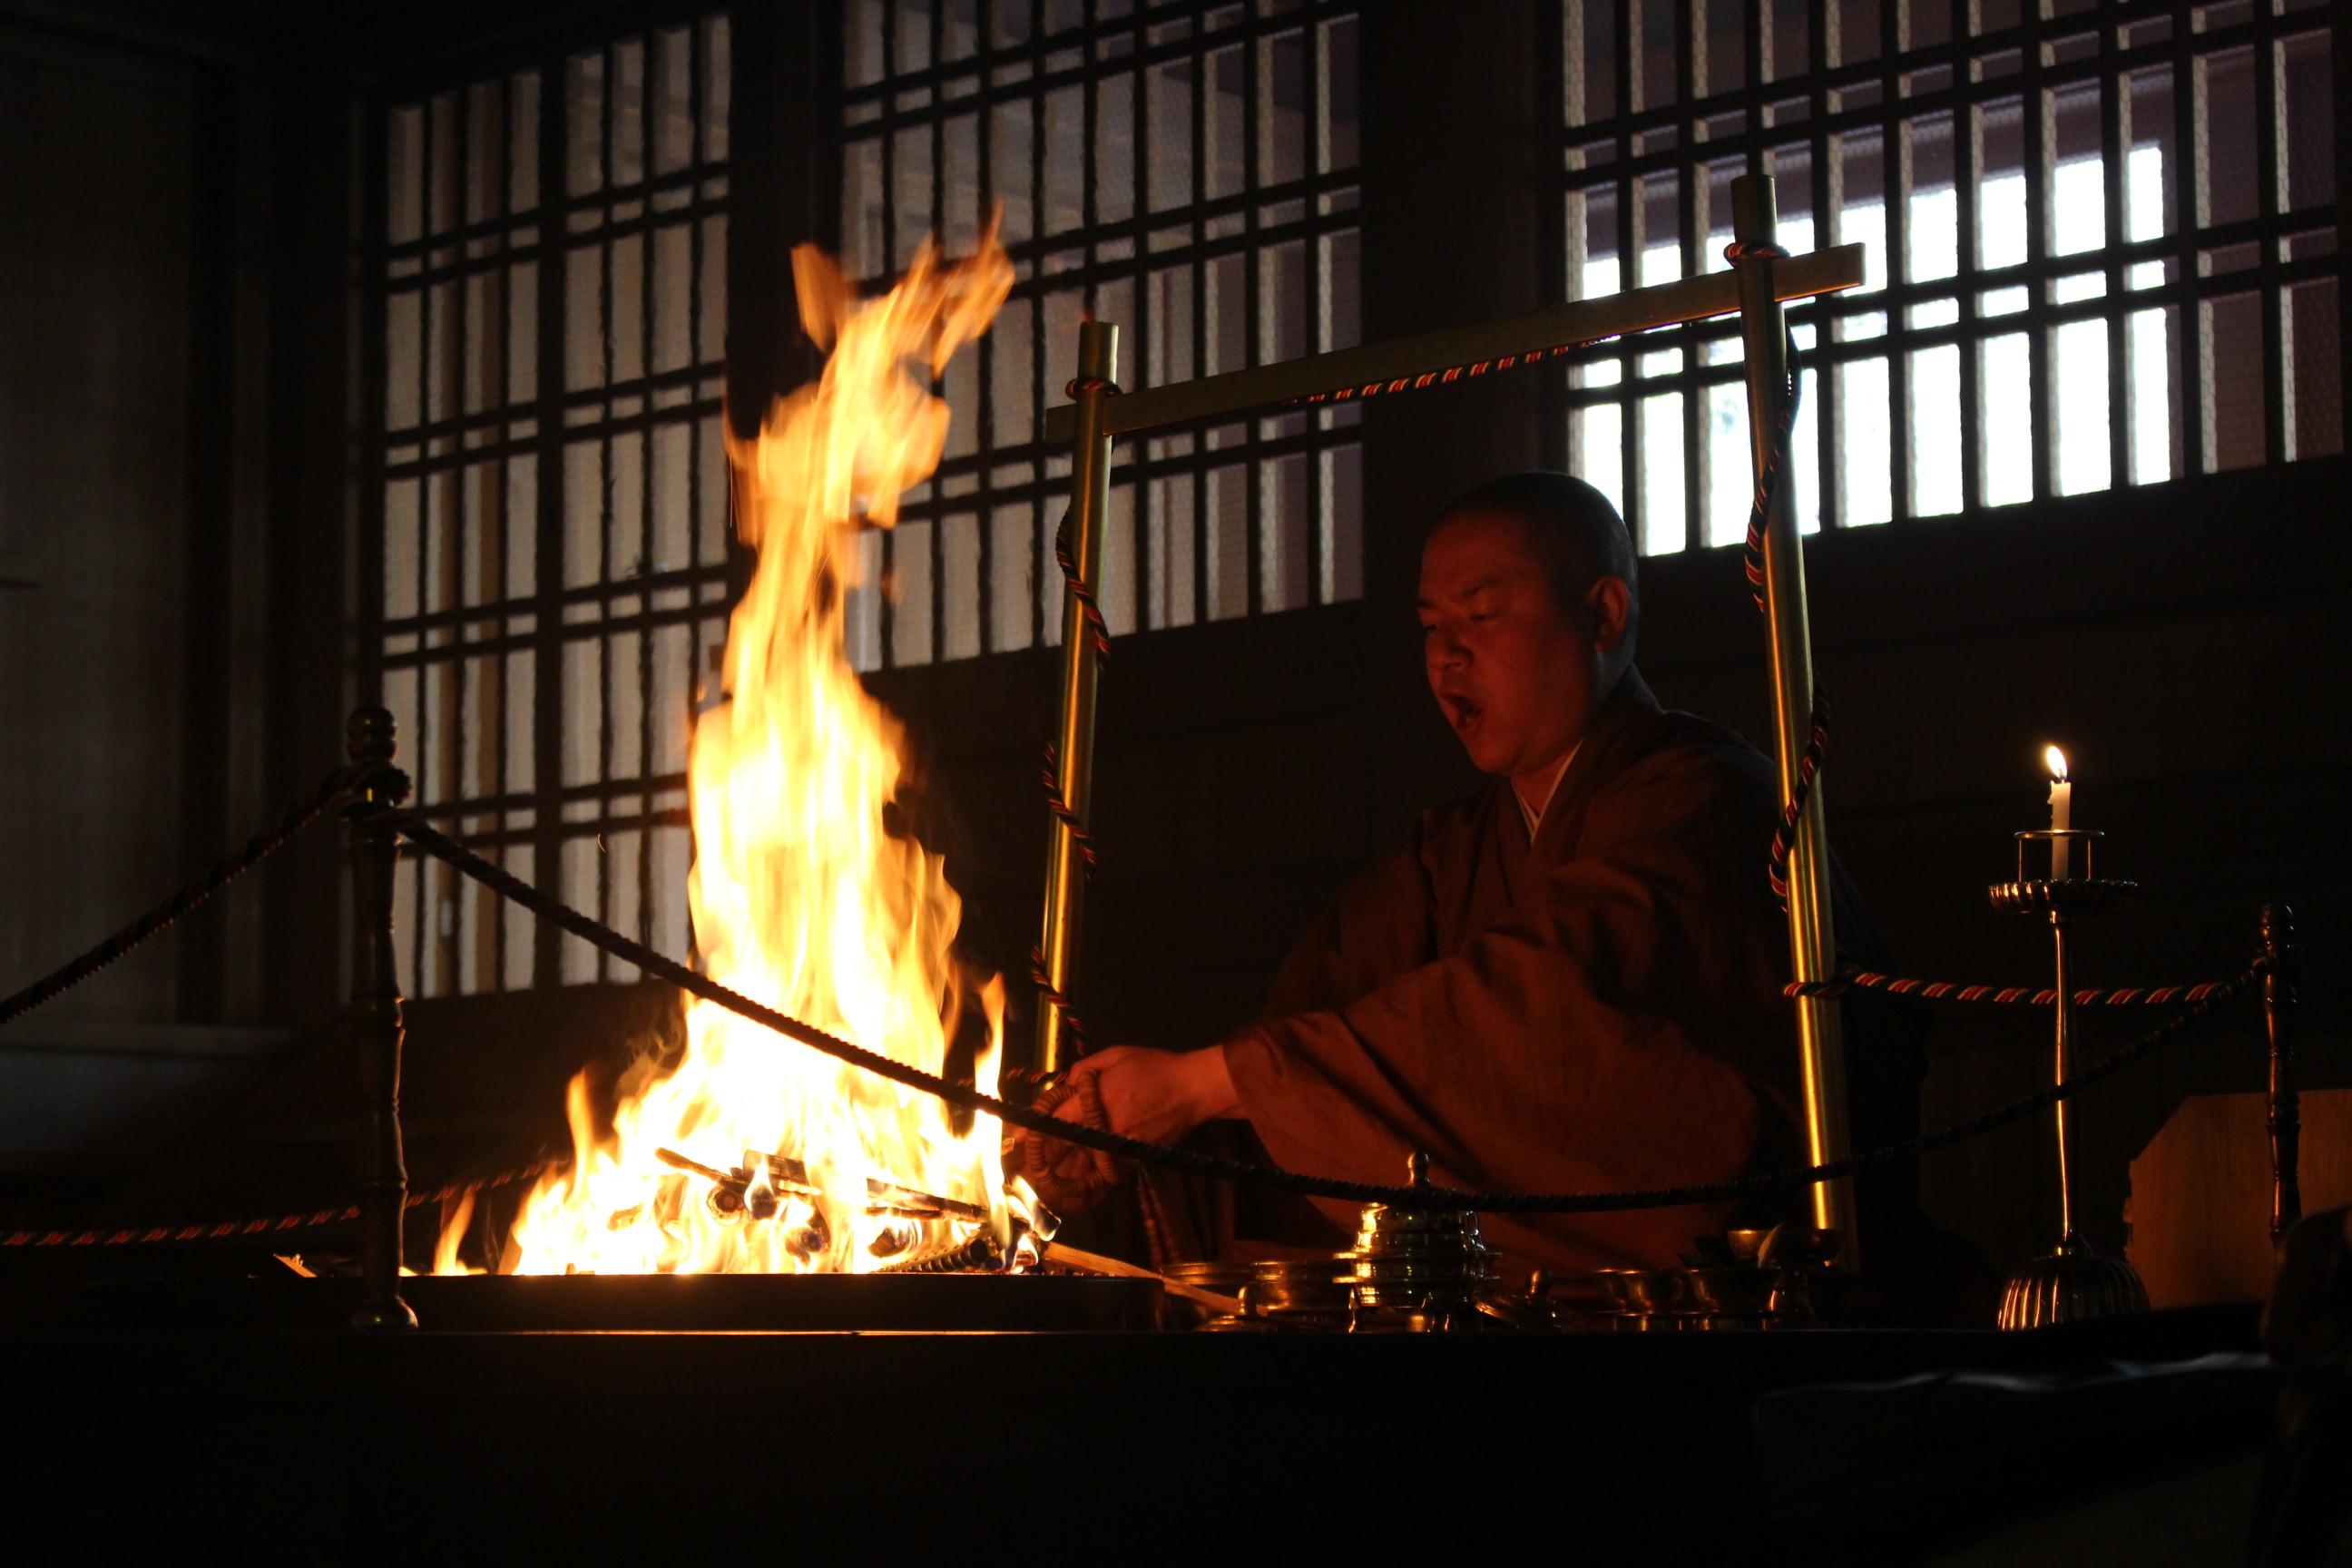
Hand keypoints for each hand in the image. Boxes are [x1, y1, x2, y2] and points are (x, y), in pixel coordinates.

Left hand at [1014, 1046, 1240, 1215]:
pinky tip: (1078, 1178)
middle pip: (1067, 1150)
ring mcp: (1121, 1148)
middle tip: (1027, 1163)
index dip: (1035, 1132)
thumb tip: (1063, 1089)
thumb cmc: (1154, 1067)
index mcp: (1098, 1102)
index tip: (1018, 1140)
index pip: (1057, 1122)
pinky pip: (1106, 1171)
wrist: (1193, 1090)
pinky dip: (1090, 1176)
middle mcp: (1106, 1130)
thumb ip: (1082, 1071)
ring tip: (1046, 1177)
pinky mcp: (1134, 1159)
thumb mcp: (1115, 1055)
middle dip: (1046, 1157)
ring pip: (1085, 1166)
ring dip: (1064, 1173)